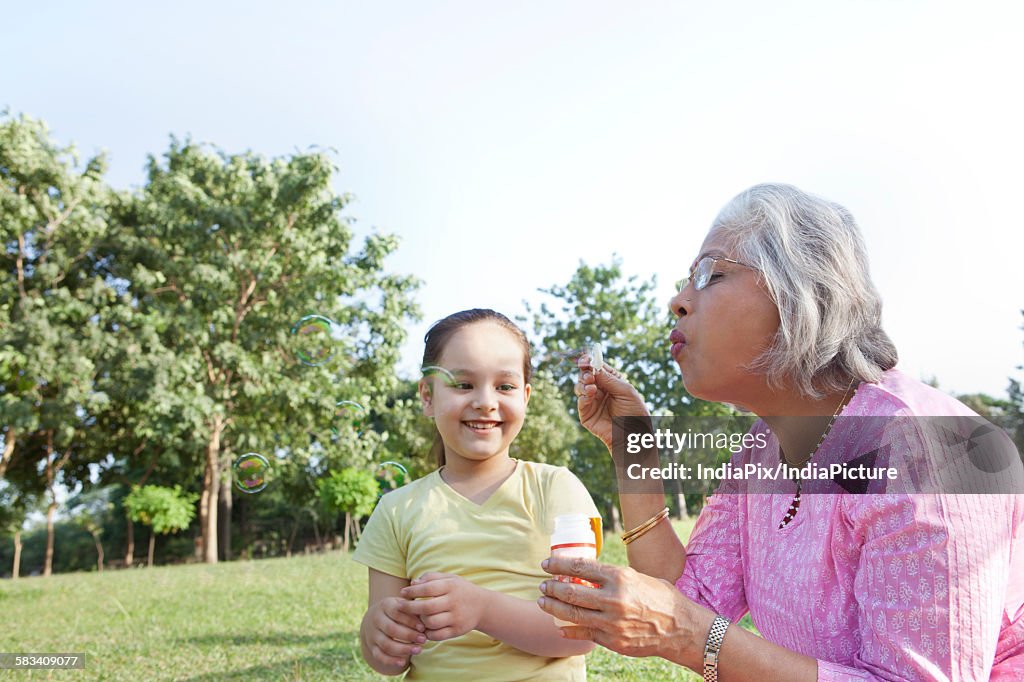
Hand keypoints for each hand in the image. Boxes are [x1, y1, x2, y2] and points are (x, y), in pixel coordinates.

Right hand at [363, 596, 426, 669]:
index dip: (410, 621)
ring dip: (403, 649)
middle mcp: (376, 619)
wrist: (375, 617)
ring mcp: (372, 633)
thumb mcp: (403, 604)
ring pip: (386, 644)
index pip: (397, 612)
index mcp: (385, 605)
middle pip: (391, 629)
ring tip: (418, 650)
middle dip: (409, 635)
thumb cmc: (397, 610)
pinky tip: (403, 662)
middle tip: (423, 640)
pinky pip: (379, 655)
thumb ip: (413, 608)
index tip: (423, 628)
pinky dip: (390, 660)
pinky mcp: (371, 646)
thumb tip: (428, 616)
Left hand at [398, 572, 487, 640]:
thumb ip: (431, 577)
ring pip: (430, 622)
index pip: (428, 588)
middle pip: (426, 607)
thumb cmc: (460, 590)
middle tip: (400, 606)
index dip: (412, 591)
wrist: (483, 606)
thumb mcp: (449, 578)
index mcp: (451, 586)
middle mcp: (454, 602)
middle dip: (409, 608)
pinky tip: (424, 627)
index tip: (402, 593)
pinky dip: (427, 633)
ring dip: (419, 621)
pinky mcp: (457, 631)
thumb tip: (412, 583)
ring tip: (415, 617)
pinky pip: (437, 635)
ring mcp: (456, 618)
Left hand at [537, 555, 711, 667]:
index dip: (558, 565)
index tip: (546, 564)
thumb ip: (614, 577)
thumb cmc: (661, 598)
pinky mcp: (613, 640)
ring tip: (543, 602)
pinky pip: (584, 634)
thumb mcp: (638, 577)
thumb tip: (589, 572)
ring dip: (553, 607)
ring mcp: (612, 622)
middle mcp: (614, 599)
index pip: (580, 567)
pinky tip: (560, 626)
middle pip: (571, 591)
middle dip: (551, 587)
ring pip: (573, 613)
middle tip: (542, 585)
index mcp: (620, 577)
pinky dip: (569, 629)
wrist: (682, 628)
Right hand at [575, 357, 649, 451]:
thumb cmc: (635, 413)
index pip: (597, 368)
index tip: (586, 358)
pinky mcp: (587, 415)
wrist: (633, 436)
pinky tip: (590, 395)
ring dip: (583, 384)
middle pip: (586, 375)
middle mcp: (600, 390)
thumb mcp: (626, 391)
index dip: (590, 362)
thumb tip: (594, 366)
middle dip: (585, 372)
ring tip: (592, 388)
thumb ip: (609, 379)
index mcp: (611, 382)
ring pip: (580, 387)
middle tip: (589, 374)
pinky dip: (583, 396)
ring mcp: (592, 402)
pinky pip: (580, 402)